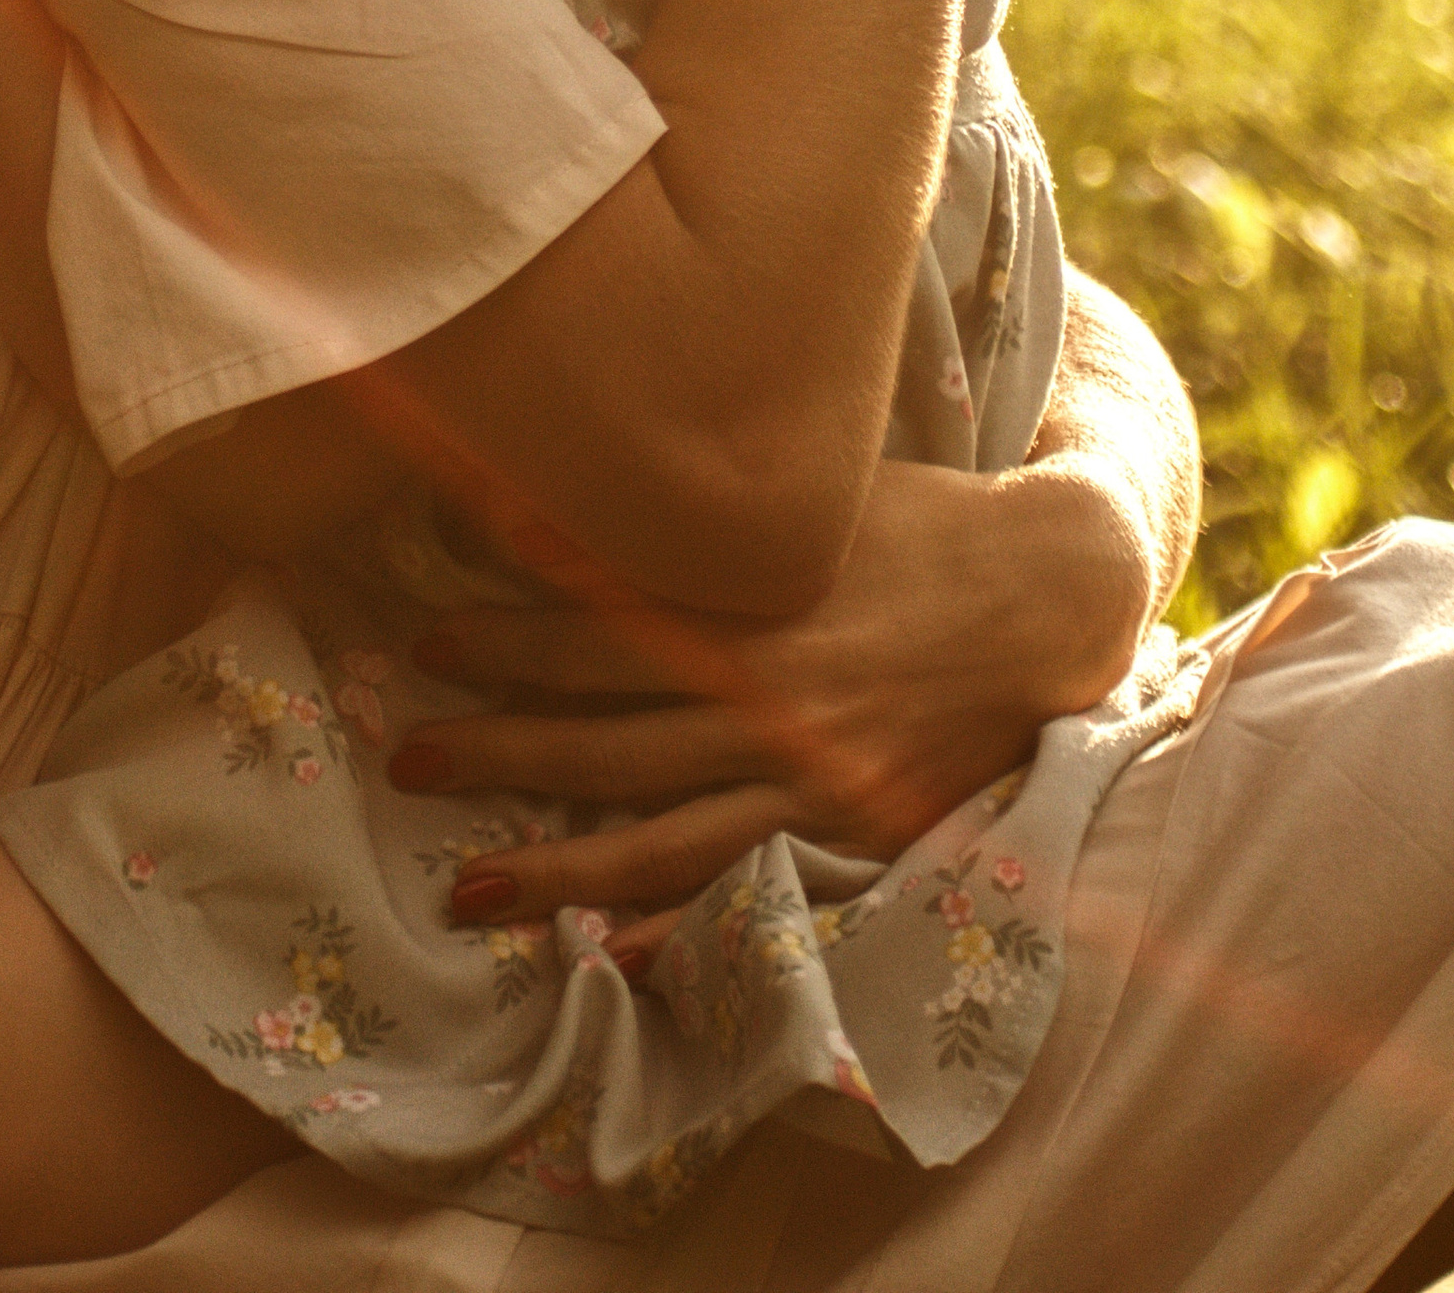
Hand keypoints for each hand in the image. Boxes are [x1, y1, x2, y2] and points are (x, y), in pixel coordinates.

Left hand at [387, 453, 1146, 968]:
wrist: (1048, 597)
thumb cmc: (919, 527)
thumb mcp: (810, 499)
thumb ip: (710, 521)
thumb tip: (586, 506)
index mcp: (749, 603)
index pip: (597, 627)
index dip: (504, 639)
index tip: (425, 642)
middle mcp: (765, 695)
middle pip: (603, 737)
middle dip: (495, 752)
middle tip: (405, 759)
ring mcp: (807, 776)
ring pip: (655, 833)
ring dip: (553, 866)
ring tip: (466, 887)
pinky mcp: (849, 832)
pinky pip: (742, 888)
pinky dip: (673, 927)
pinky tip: (608, 955)